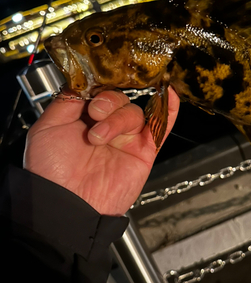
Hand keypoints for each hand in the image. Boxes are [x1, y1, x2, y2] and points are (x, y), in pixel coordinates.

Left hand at [24, 89, 179, 214]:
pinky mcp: (143, 152)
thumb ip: (66, 100)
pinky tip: (171, 95)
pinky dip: (169, 111)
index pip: (99, 90)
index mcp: (84, 119)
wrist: (66, 203)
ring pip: (134, 112)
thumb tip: (84, 80)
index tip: (92, 90)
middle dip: (107, 102)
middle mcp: (106, 126)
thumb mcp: (48, 127)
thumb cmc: (51, 171)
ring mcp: (126, 139)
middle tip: (95, 114)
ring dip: (118, 119)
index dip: (98, 86)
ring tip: (100, 137)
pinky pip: (160, 128)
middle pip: (119, 98)